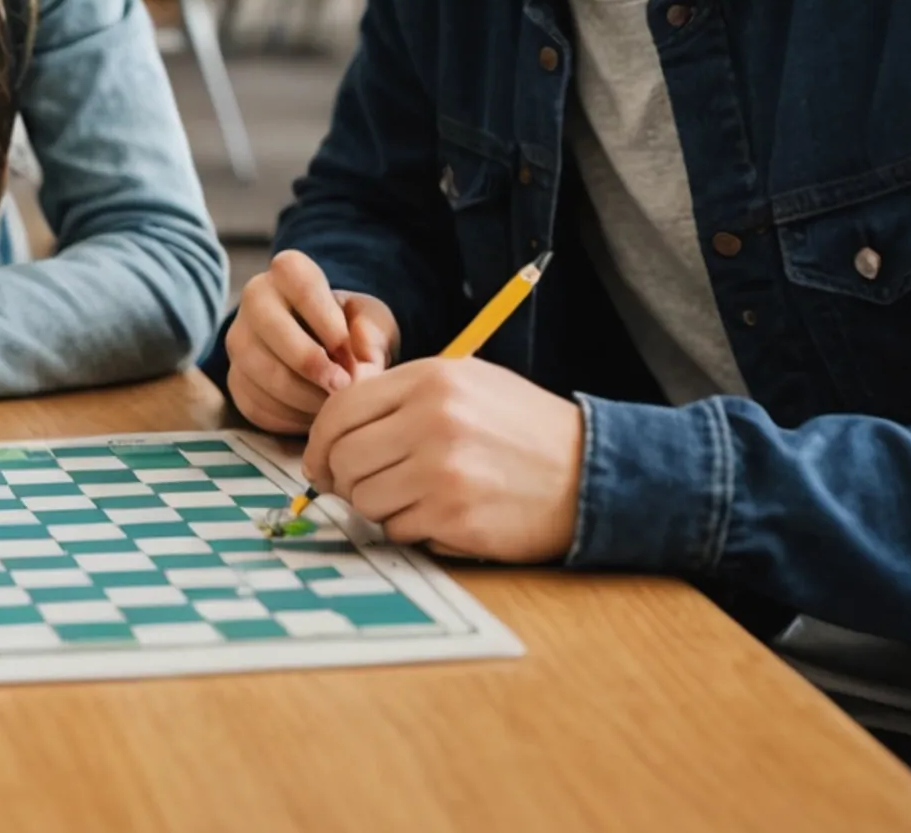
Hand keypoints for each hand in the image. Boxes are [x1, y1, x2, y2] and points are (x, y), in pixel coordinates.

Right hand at [223, 249, 398, 433]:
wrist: (328, 351)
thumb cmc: (351, 328)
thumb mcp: (373, 321)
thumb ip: (373, 335)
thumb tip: (364, 365)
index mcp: (290, 271)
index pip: (301, 286)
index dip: (326, 323)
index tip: (349, 352)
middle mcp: (255, 299)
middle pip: (272, 329)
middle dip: (310, 363)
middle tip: (341, 387)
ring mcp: (240, 340)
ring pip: (261, 372)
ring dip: (302, 396)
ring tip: (332, 405)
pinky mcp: (235, 380)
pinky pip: (257, 403)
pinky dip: (289, 417)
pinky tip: (312, 415)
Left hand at [303, 357, 583, 562]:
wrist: (591, 471)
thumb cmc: (521, 429)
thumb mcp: (466, 384)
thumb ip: (400, 398)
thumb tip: (333, 433)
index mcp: (430, 380)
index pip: (339, 411)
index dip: (319, 443)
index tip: (320, 462)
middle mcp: (432, 422)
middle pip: (343, 459)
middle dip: (343, 479)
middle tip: (360, 486)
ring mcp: (442, 472)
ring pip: (364, 500)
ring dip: (379, 506)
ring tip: (414, 497)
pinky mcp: (455, 518)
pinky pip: (398, 530)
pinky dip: (410, 528)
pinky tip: (441, 515)